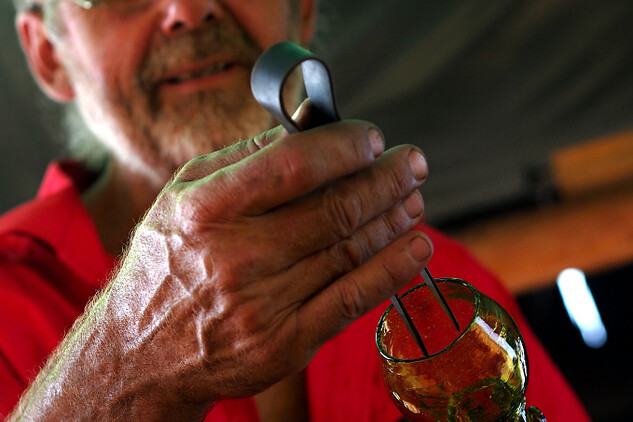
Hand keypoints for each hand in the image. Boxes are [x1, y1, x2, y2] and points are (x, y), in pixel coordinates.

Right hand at [12, 107, 431, 420]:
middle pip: (334, 209)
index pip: (292, 166)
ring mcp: (262, 305)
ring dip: (392, 218)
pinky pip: (351, 299)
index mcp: (205, 210)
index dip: (343, 147)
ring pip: (349, 250)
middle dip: (384, 179)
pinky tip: (416, 247)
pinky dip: (392, 270)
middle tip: (411, 162)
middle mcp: (235, 257)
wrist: (142, 353)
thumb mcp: (180, 200)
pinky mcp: (284, 343)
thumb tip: (305, 132)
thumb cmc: (165, 266)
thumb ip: (240, 163)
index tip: (370, 137)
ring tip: (413, 197)